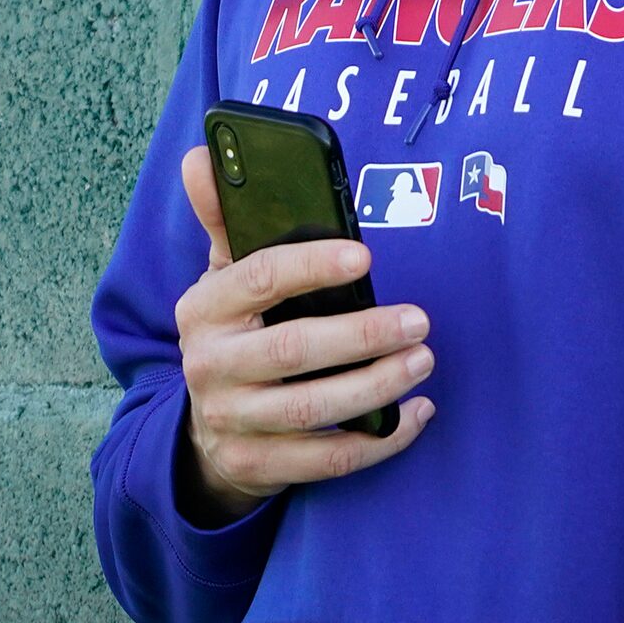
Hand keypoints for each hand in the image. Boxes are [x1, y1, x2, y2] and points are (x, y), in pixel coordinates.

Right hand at [171, 144, 436, 524]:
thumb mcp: (223, 277)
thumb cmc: (235, 334)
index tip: (366, 256)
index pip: (258, 279)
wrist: (205, 433)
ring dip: (376, 386)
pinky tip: (416, 413)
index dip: (313, 265)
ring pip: (311, 409)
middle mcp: (209, 366)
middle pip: (292, 349)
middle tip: (419, 319)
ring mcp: (230, 421)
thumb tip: (200, 155)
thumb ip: (223, 217)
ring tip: (423, 359)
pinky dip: (379, 440)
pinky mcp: (256, 467)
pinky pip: (327, 460)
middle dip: (363, 333)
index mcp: (203, 308)